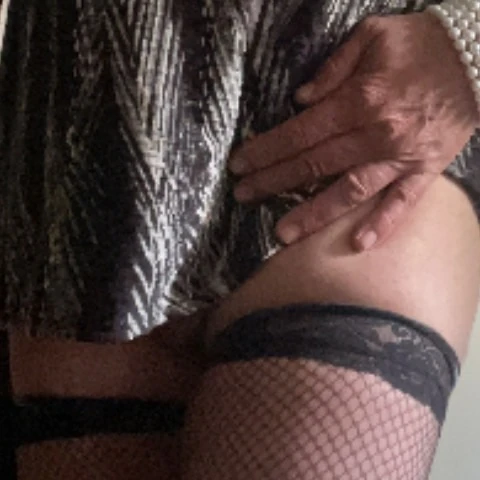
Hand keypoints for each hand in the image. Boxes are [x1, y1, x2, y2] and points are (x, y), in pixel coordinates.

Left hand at [229, 12, 479, 249]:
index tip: (240, 165)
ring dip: (314, 214)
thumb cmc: (423, 42)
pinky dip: (382, 224)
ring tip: (283, 233)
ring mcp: (401, 157)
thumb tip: (301, 101)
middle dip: (273, 182)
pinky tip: (359, 244)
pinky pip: (402, 203)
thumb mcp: (372, 35)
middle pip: (314, 165)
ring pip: (349, 191)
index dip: (266, 151)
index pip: (299, 133)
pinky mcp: (425, 169)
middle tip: (243, 196)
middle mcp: (375, 134)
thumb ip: (332, 68)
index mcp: (358, 100)